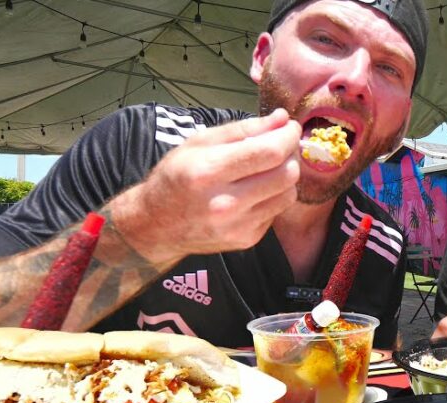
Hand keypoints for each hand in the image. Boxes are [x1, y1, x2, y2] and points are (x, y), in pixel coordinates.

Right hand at [113, 109, 300, 264]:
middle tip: (280, 145)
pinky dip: (273, 196)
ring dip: (285, 176)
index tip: (290, 127)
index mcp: (209, 172)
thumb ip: (244, 129)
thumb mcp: (199, 143)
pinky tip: (254, 191)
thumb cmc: (176, 177)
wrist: (155, 225)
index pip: (269, 152)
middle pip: (286, 174)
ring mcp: (238, 226)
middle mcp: (225, 203)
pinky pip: (277, 211)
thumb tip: (282, 118)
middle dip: (291, 154)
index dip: (288, 135)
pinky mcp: (247, 239)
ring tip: (267, 168)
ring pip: (288, 194)